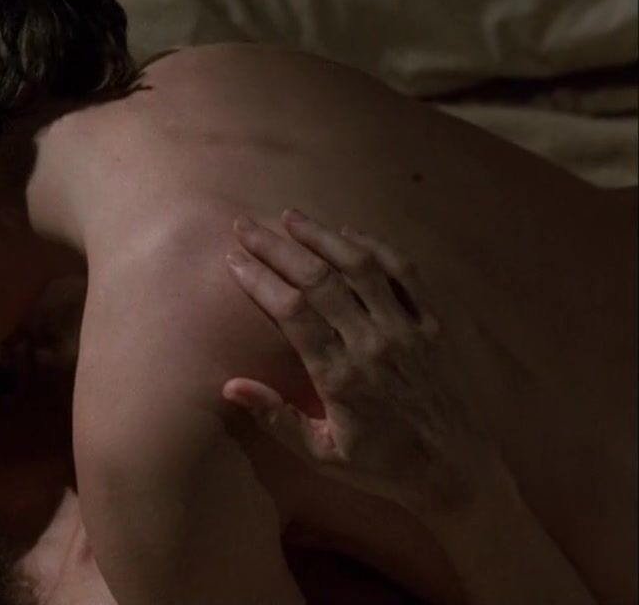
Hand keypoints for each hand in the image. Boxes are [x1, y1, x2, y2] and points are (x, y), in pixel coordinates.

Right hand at [221, 208, 505, 518]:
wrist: (457, 471)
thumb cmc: (383, 465)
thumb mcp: (322, 455)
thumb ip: (277, 419)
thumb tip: (231, 387)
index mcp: (340, 376)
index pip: (292, 311)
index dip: (259, 279)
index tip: (234, 259)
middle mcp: (372, 344)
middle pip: (319, 279)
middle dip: (278, 247)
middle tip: (247, 225)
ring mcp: (406, 330)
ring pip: (360, 266)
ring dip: (323, 236)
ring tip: (292, 216)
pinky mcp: (433, 325)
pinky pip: (406, 274)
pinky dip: (377, 247)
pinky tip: (349, 233)